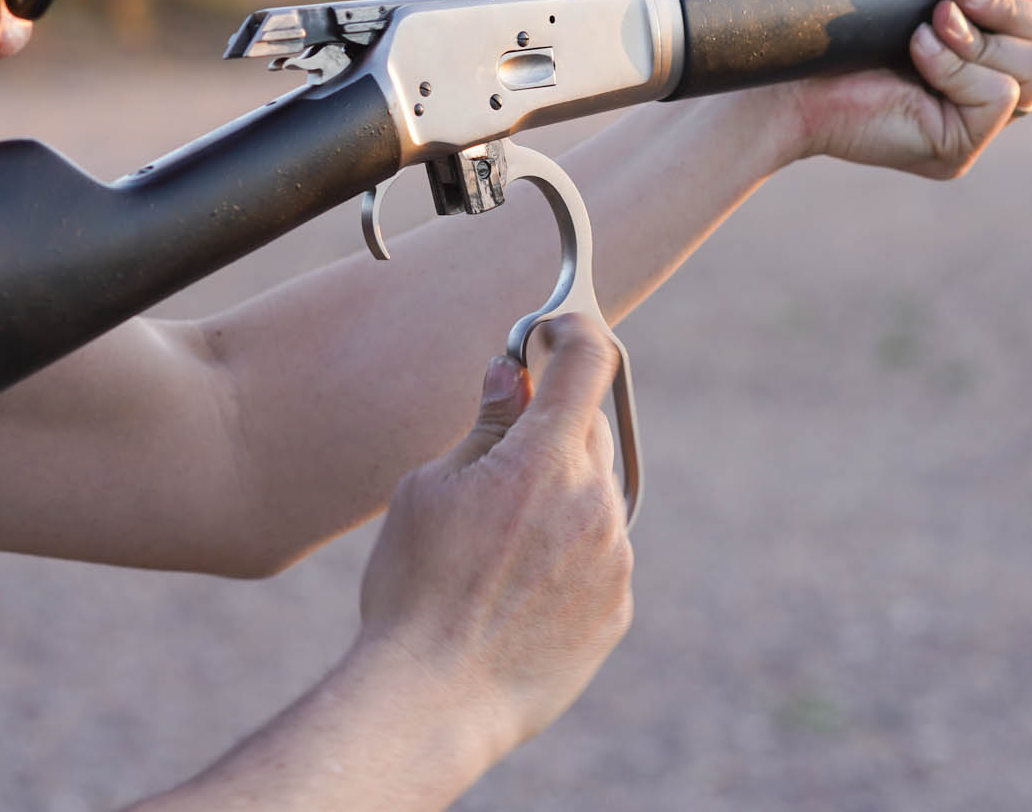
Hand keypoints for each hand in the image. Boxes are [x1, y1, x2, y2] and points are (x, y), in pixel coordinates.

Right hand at [354, 317, 632, 760]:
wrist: (431, 701)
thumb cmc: (414, 590)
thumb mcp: (430, 488)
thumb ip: (486, 426)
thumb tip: (512, 375)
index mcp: (544, 461)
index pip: (589, 361)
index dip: (573, 331)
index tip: (555, 330)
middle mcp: (595, 503)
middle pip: (590, 430)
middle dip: (552, 426)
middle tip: (500, 450)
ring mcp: (613, 560)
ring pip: (596, 495)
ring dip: (559, 494)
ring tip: (495, 544)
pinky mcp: (617, 609)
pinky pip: (600, 555)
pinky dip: (569, 551)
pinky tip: (515, 587)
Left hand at [772, 0, 1031, 178]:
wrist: (790, 81)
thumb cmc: (843, 39)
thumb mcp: (922, 0)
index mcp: (991, 61)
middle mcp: (992, 99)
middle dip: (1013, 10)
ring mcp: (976, 128)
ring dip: (982, 35)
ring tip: (930, 23)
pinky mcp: (956, 149)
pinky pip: (996, 96)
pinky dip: (956, 64)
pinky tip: (918, 51)